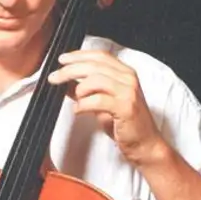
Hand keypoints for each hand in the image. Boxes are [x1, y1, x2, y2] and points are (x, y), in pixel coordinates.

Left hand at [47, 49, 168, 166]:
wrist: (145, 144)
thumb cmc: (126, 124)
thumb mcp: (103, 103)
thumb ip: (87, 91)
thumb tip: (65, 82)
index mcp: (125, 73)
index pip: (100, 56)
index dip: (79, 55)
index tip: (62, 60)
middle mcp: (128, 79)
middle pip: (94, 65)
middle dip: (70, 69)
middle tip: (55, 77)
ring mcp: (128, 92)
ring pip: (95, 79)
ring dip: (78, 89)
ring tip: (75, 99)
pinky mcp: (125, 107)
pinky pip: (98, 100)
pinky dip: (83, 105)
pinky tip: (79, 110)